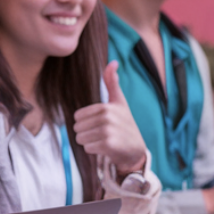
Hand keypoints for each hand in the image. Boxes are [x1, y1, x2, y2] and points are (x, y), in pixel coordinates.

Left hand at [72, 61, 146, 176]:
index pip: (77, 117)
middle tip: (103, 134)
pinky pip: (87, 148)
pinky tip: (107, 148)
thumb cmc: (124, 123)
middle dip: (86, 133)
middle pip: (76, 128)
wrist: (136, 149)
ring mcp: (108, 132)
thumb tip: (113, 62)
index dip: (86, 122)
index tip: (101, 123)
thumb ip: (112, 82)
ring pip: (80, 138)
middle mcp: (107, 118)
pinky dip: (94, 150)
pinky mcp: (108, 145)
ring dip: (89, 142)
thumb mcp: (119, 101)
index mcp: (106, 107)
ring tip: (104, 140)